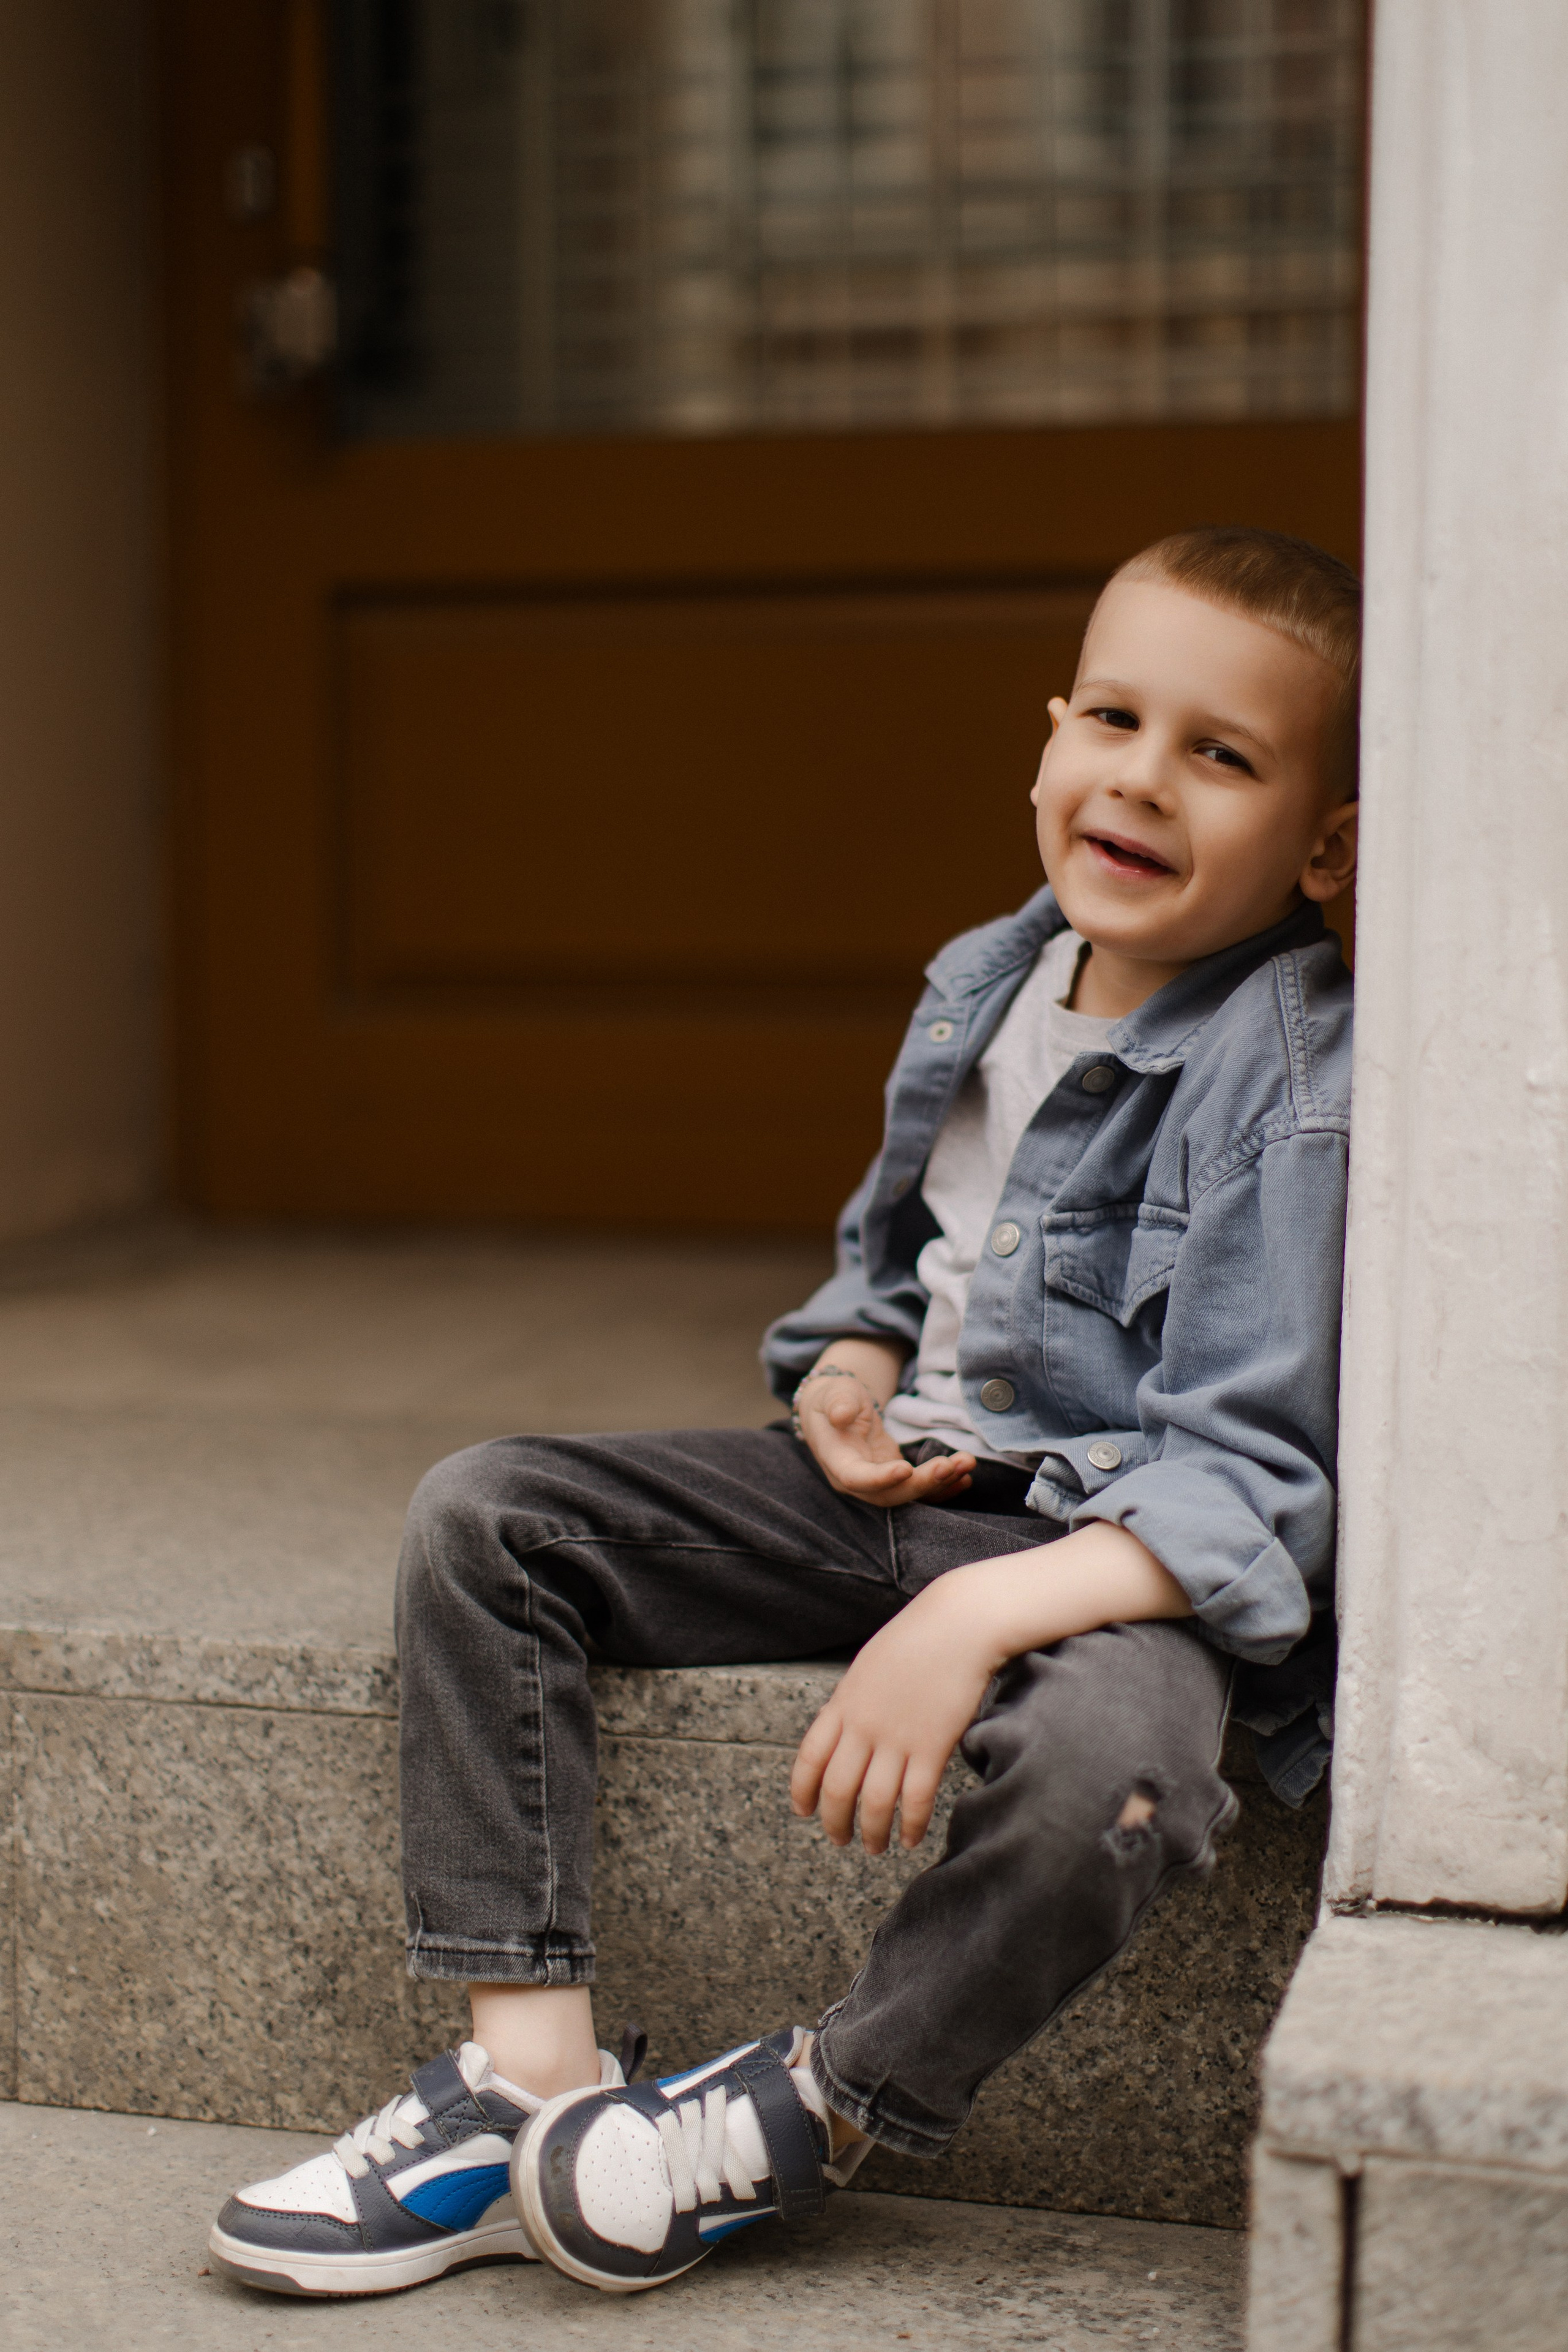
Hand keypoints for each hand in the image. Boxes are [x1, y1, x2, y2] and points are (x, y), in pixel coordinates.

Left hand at [790, 1525, 1190, 1853]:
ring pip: (874, 1802)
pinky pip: (916, 1799)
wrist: (959, 1624)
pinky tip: (913, 1838)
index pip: (809, 1757)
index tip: (802, 1811)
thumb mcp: (870, 1666)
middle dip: (834, 1821)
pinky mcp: (932, 1746)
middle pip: (837, 1788)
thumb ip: (855, 1700)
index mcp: (843, 1702)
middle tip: (840, 1840)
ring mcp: (897, 1737)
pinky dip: (912, 1824)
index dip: (802, 1789)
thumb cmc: (919, 1638)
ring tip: (875, 1847)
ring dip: (872, 1832)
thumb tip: (846, 1727)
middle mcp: (864, 1725)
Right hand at [796, 1362, 974, 1509]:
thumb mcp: (835, 1393)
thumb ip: (838, 1403)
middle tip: (949, 1465)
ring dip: (940, 1483)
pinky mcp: (896, 1480)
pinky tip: (965, 1478)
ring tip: (966, 1463)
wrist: (841, 1409)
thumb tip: (840, 1414)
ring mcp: (878, 1483)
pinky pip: (919, 1491)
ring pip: (909, 1494)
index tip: (905, 1469)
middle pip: (890, 1494)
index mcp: (837, 1461)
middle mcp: (857, 1481)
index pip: (856, 1478)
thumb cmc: (836, 1397)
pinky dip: (943, 1488)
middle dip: (922, 1483)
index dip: (880, 1478)